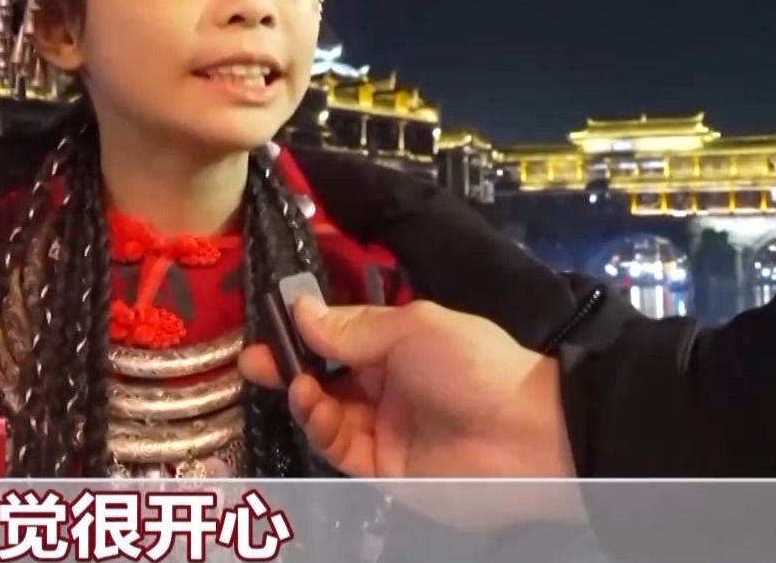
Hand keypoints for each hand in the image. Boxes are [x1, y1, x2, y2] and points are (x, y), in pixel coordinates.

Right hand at [238, 297, 575, 479]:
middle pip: (328, 375)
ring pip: (328, 413)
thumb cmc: (472, 365)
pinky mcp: (383, 468)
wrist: (523, 437)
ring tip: (295, 382)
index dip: (306, 331)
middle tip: (252, 359)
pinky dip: (320, 426)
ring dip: (305, 396)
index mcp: (402, 344)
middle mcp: (390, 385)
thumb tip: (300, 307)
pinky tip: (313, 405)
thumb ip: (352, 327)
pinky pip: (339, 448)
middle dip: (291, 366)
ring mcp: (386, 428)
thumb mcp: (412, 329)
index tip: (268, 322)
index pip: (342, 336)